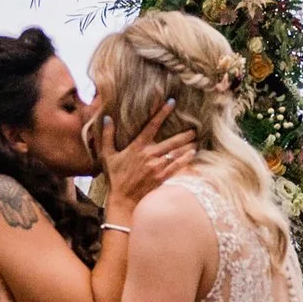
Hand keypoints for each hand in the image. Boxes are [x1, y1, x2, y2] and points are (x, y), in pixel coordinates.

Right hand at [92, 99, 195, 214]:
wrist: (123, 199)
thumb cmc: (115, 176)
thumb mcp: (107, 155)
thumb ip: (107, 135)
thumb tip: (107, 118)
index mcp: (137, 146)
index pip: (152, 125)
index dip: (162, 112)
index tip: (171, 102)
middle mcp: (149, 155)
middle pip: (171, 141)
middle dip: (184, 134)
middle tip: (194, 129)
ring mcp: (157, 166)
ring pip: (177, 153)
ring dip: (187, 146)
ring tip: (195, 140)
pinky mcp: (162, 177)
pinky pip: (177, 166)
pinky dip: (186, 159)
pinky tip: (192, 153)